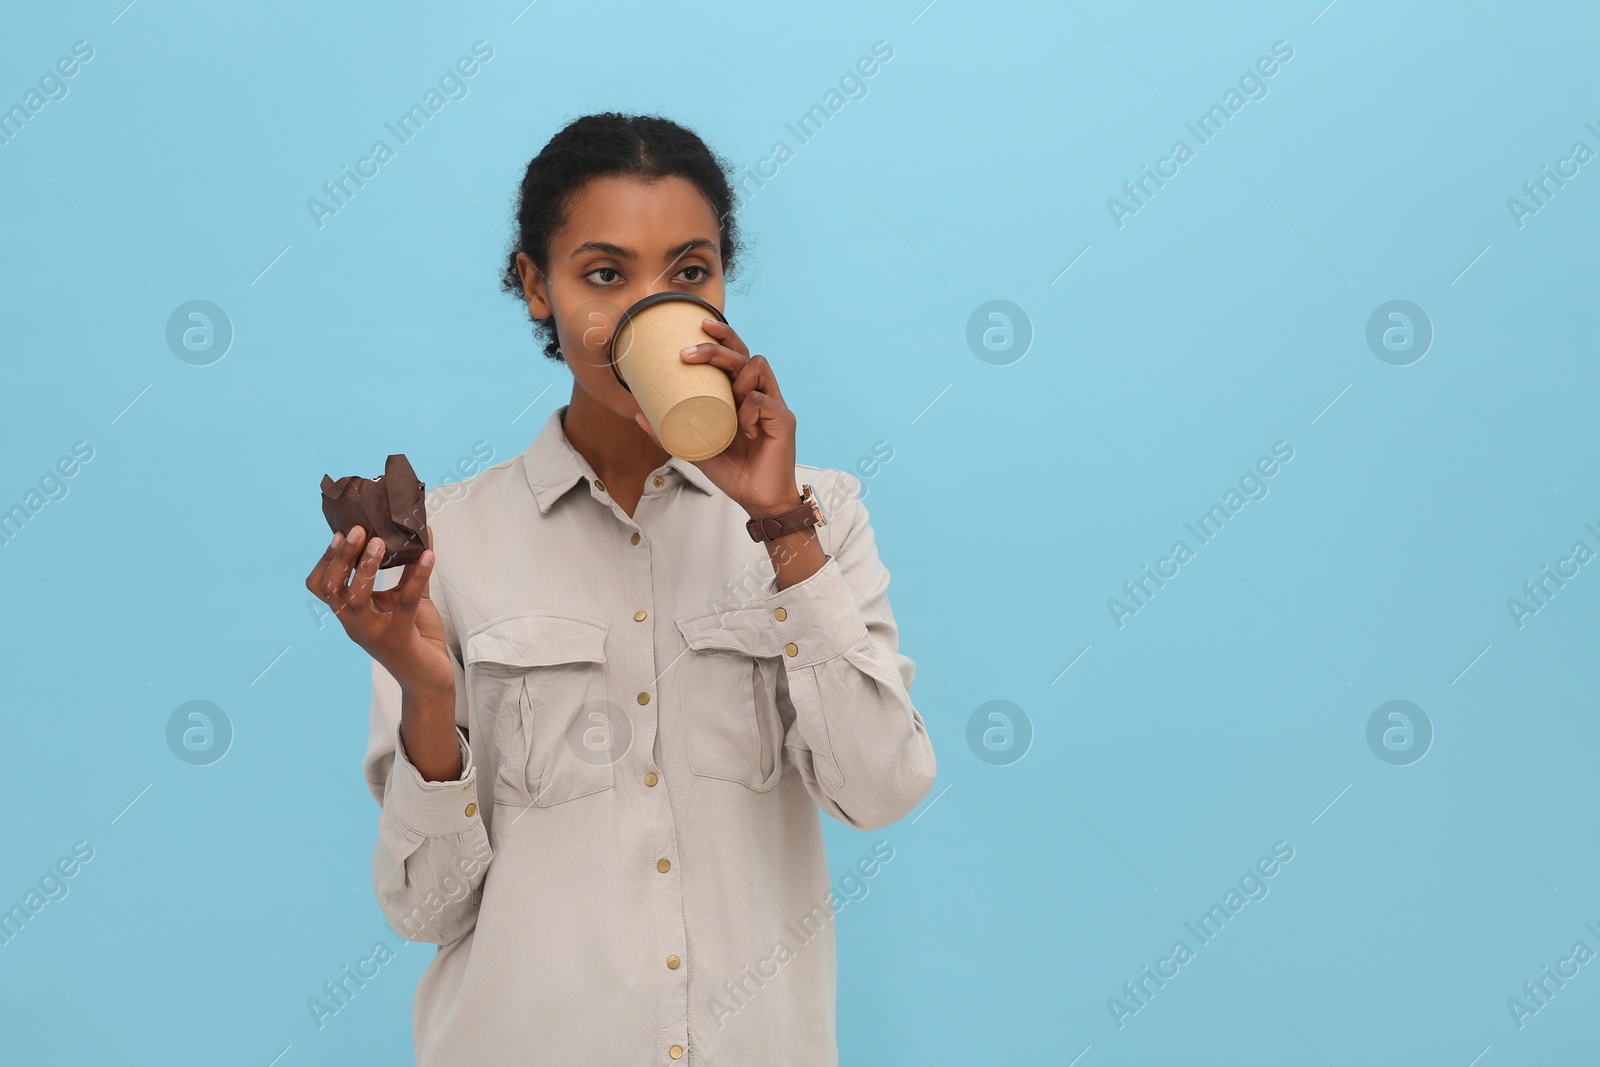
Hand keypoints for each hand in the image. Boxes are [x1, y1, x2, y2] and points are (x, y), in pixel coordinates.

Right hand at [305, 523, 452, 699]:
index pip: (322, 586)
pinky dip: (417, 576)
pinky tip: (428, 556)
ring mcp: (375, 633)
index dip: (326, 560)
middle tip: (358, 530)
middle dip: (341, 557)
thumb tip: (420, 532)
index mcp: (351, 614)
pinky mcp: (400, 638)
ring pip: (355, 599)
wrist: (430, 679)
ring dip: (365, 567)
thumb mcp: (408, 599)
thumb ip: (410, 569)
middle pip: (332, 588)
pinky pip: (406, 603)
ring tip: (379, 542)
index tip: (341, 533)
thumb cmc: (417, 637)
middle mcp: (356, 624)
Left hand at [633, 317, 800, 517]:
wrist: (758, 500)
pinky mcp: (784, 419)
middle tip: (687, 354)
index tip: (700, 325)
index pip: (736, 354)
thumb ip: (671, 431)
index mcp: (743, 395)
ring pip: (757, 366)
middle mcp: (761, 394)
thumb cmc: (733, 471)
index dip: (723, 335)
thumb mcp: (695, 447)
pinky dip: (747, 411)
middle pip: (744, 353)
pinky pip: (762, 400)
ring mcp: (774, 405)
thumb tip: (638, 412)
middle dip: (717, 346)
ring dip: (735, 377)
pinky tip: (743, 430)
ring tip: (725, 401)